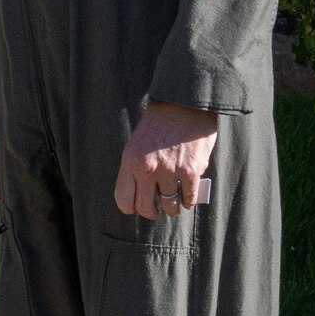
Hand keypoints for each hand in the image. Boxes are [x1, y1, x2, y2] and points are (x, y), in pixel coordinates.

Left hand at [115, 100, 217, 220]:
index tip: (138, 205)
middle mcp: (148, 168)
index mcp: (130, 160)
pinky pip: (189, 198)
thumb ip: (136, 167)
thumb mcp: (137, 142)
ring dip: (172, 207)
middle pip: (145, 208)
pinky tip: (188, 197)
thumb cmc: (159, 122)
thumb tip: (143, 193)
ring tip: (174, 202)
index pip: (123, 199)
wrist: (184, 104)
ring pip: (170, 206)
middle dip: (151, 211)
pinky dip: (189, 200)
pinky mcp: (191, 171)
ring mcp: (170, 171)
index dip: (131, 207)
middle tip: (157, 208)